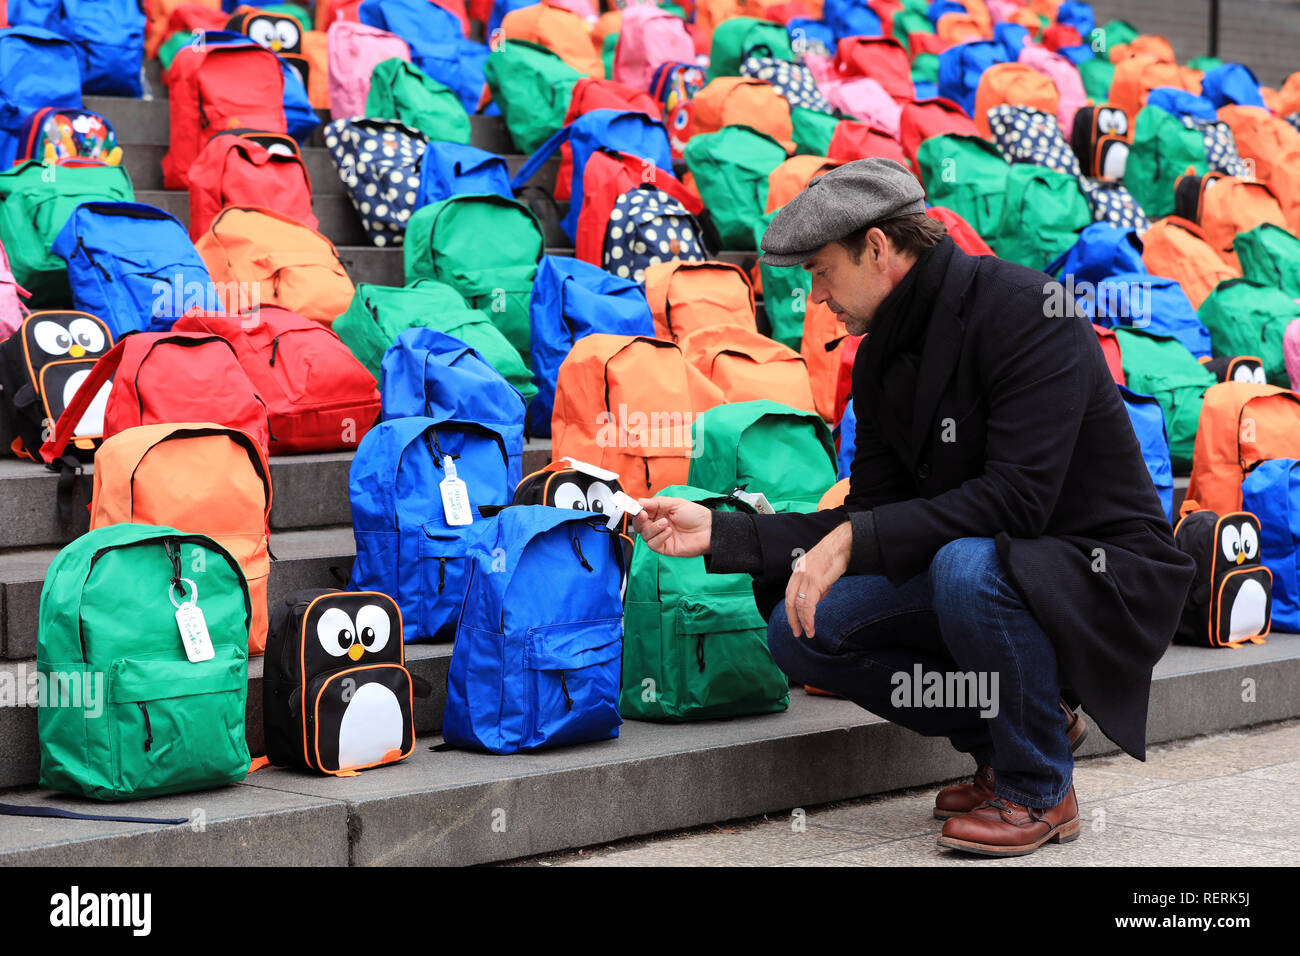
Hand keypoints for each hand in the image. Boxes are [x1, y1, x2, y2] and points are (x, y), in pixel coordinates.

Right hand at [633, 497, 711, 557]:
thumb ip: (657, 503)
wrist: (709, 530)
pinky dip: (659, 537)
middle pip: (639, 524)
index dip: (635, 509)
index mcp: (659, 512)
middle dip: (639, 519)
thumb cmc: (695, 515)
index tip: (634, 507)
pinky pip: (653, 544)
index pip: (641, 511)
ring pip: (644, 535)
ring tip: (666, 523)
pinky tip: (668, 531)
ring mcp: (660, 536)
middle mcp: (657, 524)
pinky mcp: (664, 547)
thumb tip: (639, 501)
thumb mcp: (676, 503)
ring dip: (653, 528)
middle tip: (643, 514)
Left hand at [785, 521, 851, 638]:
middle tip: (797, 632)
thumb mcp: (821, 571)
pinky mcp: (816, 581)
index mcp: (799, 570)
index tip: (794, 622)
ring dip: (802, 621)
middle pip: (789, 601)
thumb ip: (817, 586)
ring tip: (807, 632)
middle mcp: (799, 573)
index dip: (790, 609)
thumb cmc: (836, 554)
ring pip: (799, 605)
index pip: (789, 593)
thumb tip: (816, 600)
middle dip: (792, 619)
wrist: (844, 542)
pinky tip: (811, 625)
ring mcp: (806, 577)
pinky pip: (808, 604)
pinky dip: (808, 617)